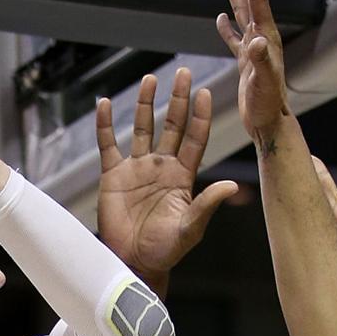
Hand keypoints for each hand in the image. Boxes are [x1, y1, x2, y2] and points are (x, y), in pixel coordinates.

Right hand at [96, 68, 238, 287]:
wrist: (133, 262)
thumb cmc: (164, 251)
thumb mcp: (189, 229)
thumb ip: (207, 205)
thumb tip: (232, 186)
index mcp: (182, 177)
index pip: (195, 139)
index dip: (200, 116)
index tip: (205, 92)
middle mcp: (161, 167)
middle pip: (172, 125)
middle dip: (178, 99)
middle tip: (183, 73)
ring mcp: (137, 169)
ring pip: (142, 128)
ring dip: (145, 104)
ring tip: (150, 79)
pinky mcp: (113, 176)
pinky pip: (108, 145)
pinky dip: (105, 125)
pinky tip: (104, 104)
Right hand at [216, 0, 288, 147]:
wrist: (269, 123)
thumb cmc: (269, 105)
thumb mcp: (264, 81)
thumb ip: (260, 60)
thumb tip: (255, 40)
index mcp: (267, 39)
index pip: (259, 1)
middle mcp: (262, 41)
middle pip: (253, 3)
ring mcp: (254, 51)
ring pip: (243, 18)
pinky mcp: (246, 64)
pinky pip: (234, 40)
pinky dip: (227, 28)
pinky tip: (221, 19)